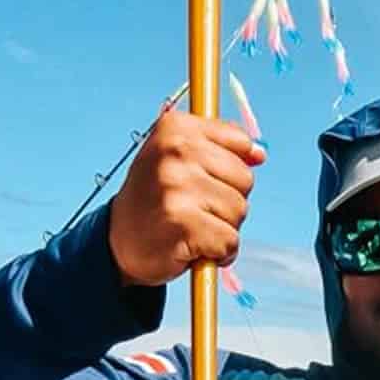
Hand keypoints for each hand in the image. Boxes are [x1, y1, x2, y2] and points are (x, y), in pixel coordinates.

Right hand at [107, 108, 265, 287]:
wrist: (119, 242)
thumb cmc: (156, 199)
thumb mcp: (179, 158)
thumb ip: (220, 148)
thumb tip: (260, 153)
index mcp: (175, 127)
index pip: (240, 142)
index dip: (229, 170)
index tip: (202, 179)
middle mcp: (175, 152)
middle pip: (245, 179)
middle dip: (228, 200)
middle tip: (194, 208)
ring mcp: (178, 187)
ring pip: (239, 211)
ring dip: (223, 228)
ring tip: (192, 227)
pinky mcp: (184, 224)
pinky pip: (230, 241)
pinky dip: (219, 253)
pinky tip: (194, 248)